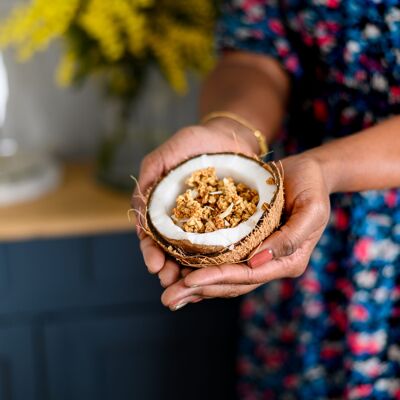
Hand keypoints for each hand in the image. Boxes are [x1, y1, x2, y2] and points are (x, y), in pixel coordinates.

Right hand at [132, 120, 258, 293]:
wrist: (231, 138)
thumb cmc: (196, 143)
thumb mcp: (167, 154)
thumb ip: (149, 176)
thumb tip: (137, 210)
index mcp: (165, 208)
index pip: (152, 236)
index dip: (151, 251)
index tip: (154, 265)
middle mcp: (184, 221)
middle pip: (172, 251)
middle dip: (169, 268)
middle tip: (170, 281)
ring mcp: (206, 225)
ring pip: (196, 254)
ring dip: (190, 272)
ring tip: (190, 286)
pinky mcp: (228, 224)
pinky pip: (222, 246)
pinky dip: (217, 261)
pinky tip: (217, 273)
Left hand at [160, 155, 330, 309]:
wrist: (307, 172)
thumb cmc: (312, 187)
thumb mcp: (311, 209)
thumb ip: (290, 238)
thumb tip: (258, 261)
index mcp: (288, 260)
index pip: (249, 276)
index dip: (219, 279)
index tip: (190, 281)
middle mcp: (271, 263)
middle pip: (233, 283)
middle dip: (200, 290)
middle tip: (169, 298)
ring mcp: (258, 255)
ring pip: (225, 276)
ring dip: (197, 285)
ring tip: (170, 292)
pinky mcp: (247, 243)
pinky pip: (223, 260)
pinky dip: (203, 268)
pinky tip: (182, 272)